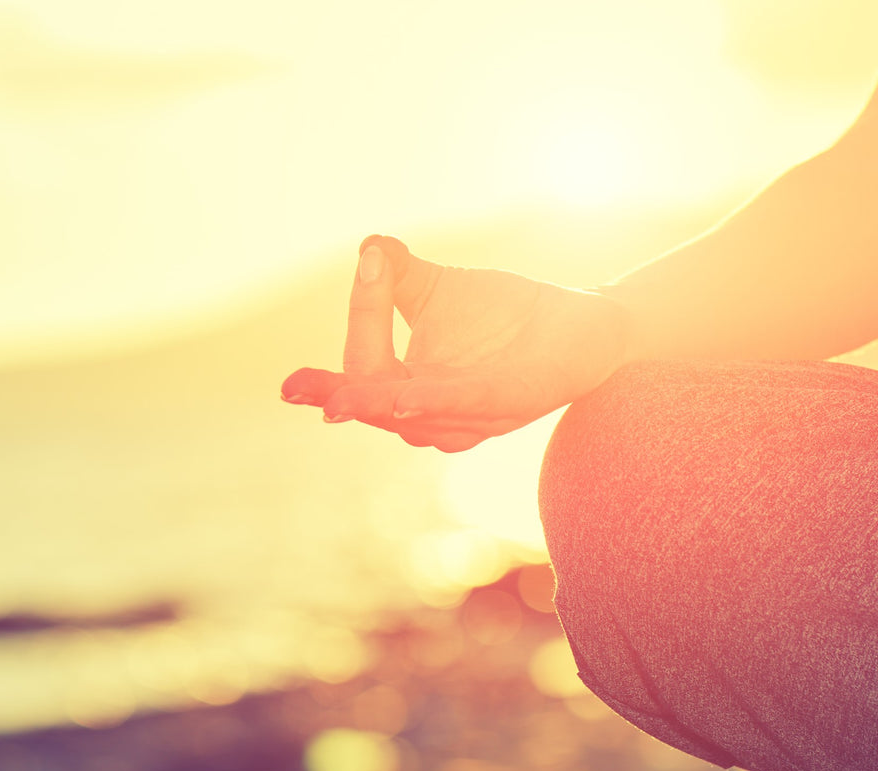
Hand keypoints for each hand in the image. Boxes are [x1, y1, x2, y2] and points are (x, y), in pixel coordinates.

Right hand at [281, 235, 634, 451]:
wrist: (584, 324)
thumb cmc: (507, 316)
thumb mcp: (439, 290)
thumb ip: (396, 274)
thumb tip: (367, 246)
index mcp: (407, 390)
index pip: (363, 364)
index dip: (361, 316)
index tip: (370, 263)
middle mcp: (431, 416)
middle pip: (372, 404)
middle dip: (333, 395)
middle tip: (293, 388)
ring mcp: (469, 417)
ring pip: (409, 414)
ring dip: (375, 405)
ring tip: (337, 400)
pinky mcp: (506, 402)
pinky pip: (461, 405)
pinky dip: (430, 401)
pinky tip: (404, 394)